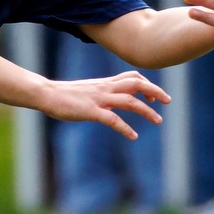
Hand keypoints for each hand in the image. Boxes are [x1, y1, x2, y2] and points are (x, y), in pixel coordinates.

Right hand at [38, 70, 168, 140]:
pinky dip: (125, 128)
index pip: (132, 77)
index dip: (146, 84)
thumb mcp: (88, 90)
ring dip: (147, 111)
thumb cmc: (64, 94)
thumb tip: (109, 101)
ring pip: (130, 101)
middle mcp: (105, 88)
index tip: (153, 96)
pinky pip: (113, 120)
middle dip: (155, 91)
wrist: (46, 93)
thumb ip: (101, 93)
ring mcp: (99, 99)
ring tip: (158, 120)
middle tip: (168, 101)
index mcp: (105, 83)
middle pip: (136, 84)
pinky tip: (133, 136)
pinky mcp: (91, 111)